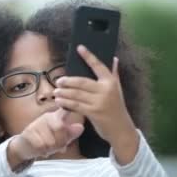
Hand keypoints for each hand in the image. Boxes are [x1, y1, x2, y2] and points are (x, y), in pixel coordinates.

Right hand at [7, 106, 83, 167]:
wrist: (24, 146)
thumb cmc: (45, 140)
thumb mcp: (60, 137)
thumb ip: (70, 134)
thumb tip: (81, 127)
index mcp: (56, 116)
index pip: (65, 111)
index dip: (69, 109)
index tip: (70, 113)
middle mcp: (46, 117)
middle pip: (60, 127)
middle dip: (61, 141)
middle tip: (60, 147)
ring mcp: (36, 124)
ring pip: (50, 139)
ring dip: (51, 148)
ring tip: (49, 149)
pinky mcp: (28, 132)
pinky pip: (41, 145)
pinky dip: (43, 151)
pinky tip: (42, 150)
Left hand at [54, 45, 137, 160]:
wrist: (121, 128)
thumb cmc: (117, 108)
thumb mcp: (117, 90)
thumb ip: (114, 74)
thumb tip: (114, 58)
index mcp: (111, 81)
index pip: (98, 65)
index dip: (88, 56)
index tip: (79, 48)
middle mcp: (105, 90)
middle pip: (82, 82)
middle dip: (68, 81)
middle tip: (58, 81)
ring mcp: (99, 101)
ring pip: (76, 94)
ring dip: (64, 93)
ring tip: (56, 92)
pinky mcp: (93, 112)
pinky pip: (76, 105)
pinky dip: (66, 103)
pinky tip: (59, 102)